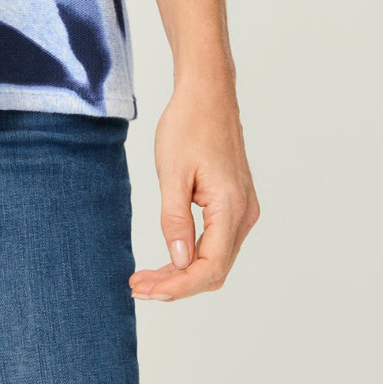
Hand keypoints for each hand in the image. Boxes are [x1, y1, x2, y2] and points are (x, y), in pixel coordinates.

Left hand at [130, 77, 259, 300]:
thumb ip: (175, 219)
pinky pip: (218, 242)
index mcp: (230, 207)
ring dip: (183, 272)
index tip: (145, 290)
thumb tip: (179, 262)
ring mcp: (244, 209)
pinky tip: (169, 258)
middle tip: (138, 286)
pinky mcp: (236, 203)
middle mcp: (244, 213)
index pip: (210, 267)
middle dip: (177, 284)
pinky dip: (193, 255)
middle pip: (214, 269)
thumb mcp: (172, 172)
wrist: (208, 93)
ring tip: (147, 277)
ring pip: (216, 258)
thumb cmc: (188, 124)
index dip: (178, 286)